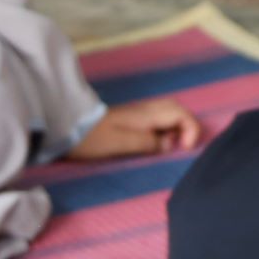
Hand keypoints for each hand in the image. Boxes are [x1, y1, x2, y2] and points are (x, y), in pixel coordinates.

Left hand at [67, 96, 204, 159]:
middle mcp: (145, 110)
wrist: (67, 127)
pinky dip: (166, 129)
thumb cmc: (92, 138)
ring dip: (177, 128)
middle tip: (183, 148)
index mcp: (146, 115)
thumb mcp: (121, 143)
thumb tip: (169, 145)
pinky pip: (158, 119)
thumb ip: (148, 143)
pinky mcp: (131, 119)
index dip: (190, 130)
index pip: (181, 114)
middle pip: (178, 109)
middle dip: (188, 127)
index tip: (183, 149)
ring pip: (169, 113)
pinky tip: (157, 144)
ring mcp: (138, 113)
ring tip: (172, 148)